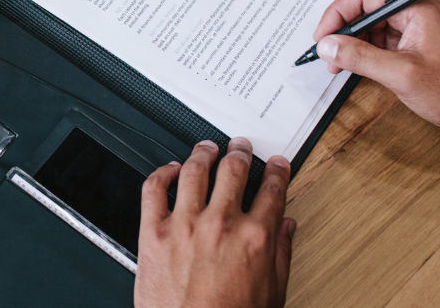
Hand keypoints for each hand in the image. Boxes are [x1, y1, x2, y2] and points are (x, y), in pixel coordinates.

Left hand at [135, 139, 294, 307]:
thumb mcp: (272, 293)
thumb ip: (281, 254)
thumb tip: (287, 228)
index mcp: (255, 239)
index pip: (273, 191)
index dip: (277, 172)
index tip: (276, 165)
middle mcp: (221, 225)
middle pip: (234, 171)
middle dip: (241, 153)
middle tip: (241, 147)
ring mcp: (184, 225)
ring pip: (195, 170)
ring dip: (204, 153)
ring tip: (207, 148)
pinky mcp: (153, 232)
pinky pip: (154, 188)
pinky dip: (162, 172)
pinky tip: (170, 169)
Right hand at [312, 0, 439, 146]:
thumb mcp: (401, 75)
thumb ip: (360, 57)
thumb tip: (327, 46)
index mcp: (419, 7)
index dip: (337, 14)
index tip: (322, 37)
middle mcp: (419, 10)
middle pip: (367, 8)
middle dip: (343, 30)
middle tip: (326, 53)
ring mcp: (419, 26)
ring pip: (372, 24)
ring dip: (352, 42)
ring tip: (338, 64)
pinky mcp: (417, 43)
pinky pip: (383, 39)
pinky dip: (366, 51)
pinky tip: (355, 65)